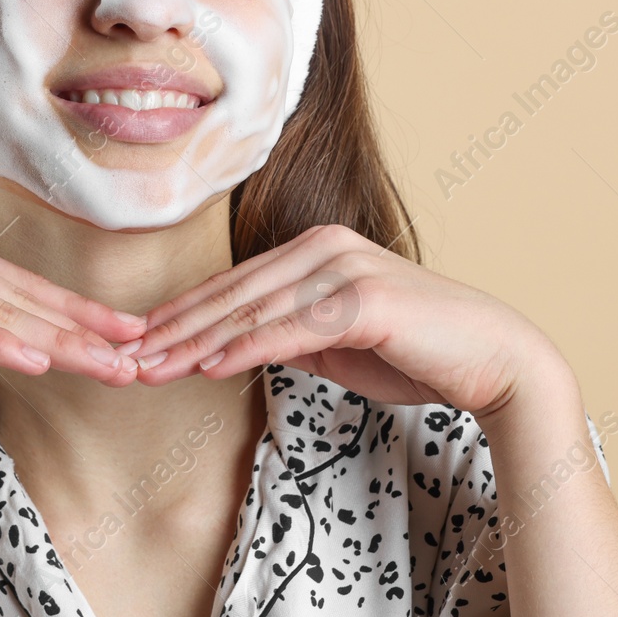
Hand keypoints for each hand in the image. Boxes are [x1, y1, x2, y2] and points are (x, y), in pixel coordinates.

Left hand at [128, 224, 571, 419]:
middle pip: (232, 295)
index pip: (233, 285)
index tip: (137, 342)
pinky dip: (245, 349)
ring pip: (252, 312)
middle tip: (124, 358)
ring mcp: (343, 268)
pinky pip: (290, 330)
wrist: (492, 360)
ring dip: (195, 344)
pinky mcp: (363, 299)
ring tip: (152, 369)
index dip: (181, 314)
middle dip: (174, 330)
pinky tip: (208, 367)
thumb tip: (235, 345)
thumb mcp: (336, 340)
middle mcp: (324, 247)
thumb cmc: (417, 351)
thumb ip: (289, 332)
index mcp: (314, 248)